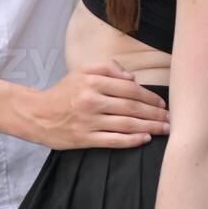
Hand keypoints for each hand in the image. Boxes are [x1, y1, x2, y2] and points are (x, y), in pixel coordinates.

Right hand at [17, 62, 170, 149]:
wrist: (37, 114)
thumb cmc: (63, 92)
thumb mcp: (82, 71)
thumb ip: (108, 68)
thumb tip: (132, 77)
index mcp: (93, 82)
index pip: (130, 89)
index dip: (150, 97)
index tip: (162, 104)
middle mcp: (92, 100)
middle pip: (132, 107)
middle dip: (155, 114)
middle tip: (170, 119)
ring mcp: (88, 121)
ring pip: (127, 124)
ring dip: (150, 127)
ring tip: (164, 129)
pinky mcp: (84, 139)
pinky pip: (114, 140)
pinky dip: (132, 140)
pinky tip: (145, 138)